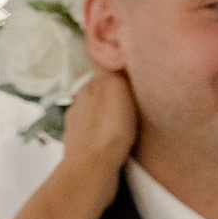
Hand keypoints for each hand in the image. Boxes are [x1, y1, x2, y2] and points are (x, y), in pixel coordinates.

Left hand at [59, 61, 138, 181]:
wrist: (92, 171)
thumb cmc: (108, 128)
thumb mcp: (114, 87)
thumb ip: (112, 68)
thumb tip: (110, 47)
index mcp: (86, 89)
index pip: (104, 73)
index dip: (121, 72)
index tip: (138, 74)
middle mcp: (78, 106)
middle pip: (101, 95)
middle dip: (117, 96)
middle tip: (140, 99)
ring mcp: (78, 130)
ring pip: (98, 117)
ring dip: (111, 118)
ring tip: (132, 122)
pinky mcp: (83, 152)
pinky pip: (98, 137)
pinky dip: (107, 136)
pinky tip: (119, 142)